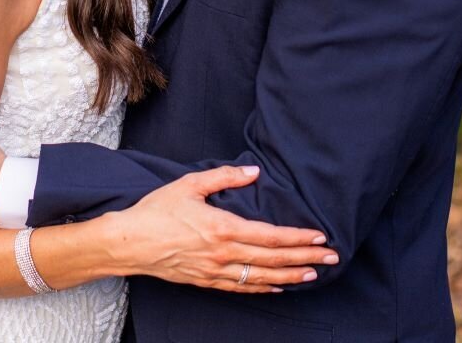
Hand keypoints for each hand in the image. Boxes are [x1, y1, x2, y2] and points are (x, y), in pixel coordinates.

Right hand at [106, 165, 338, 292]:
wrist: (130, 243)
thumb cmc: (157, 211)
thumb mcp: (190, 185)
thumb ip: (224, 177)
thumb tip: (253, 172)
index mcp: (223, 228)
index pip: (271, 236)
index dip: (298, 238)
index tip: (320, 236)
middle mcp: (224, 254)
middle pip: (274, 260)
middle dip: (305, 258)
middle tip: (331, 258)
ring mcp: (216, 272)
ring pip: (262, 278)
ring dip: (291, 277)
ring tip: (313, 274)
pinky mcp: (206, 282)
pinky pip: (242, 288)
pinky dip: (264, 288)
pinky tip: (278, 287)